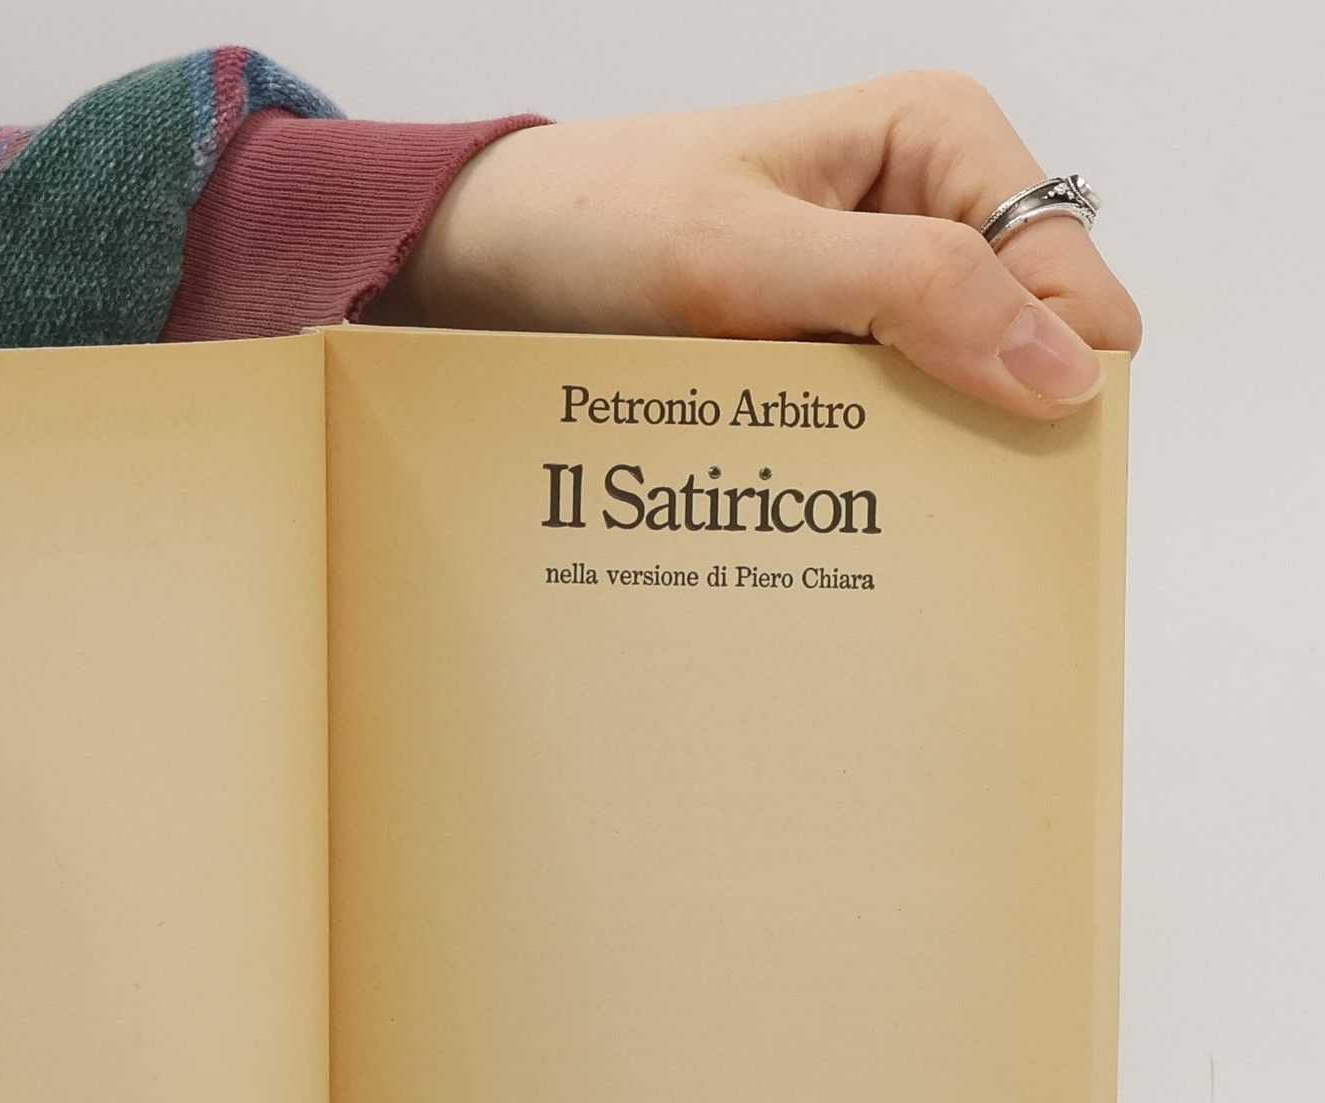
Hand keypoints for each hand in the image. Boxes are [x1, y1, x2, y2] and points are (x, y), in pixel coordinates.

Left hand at [375, 70, 1141, 419]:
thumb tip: (1060, 366)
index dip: (1048, 384)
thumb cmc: (605, 223)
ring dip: (910, 452)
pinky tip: (810, 480)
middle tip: (901, 491)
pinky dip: (856, 458)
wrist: (503, 256)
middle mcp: (930, 203)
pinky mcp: (832, 340)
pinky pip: (882, 416)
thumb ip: (912, 295)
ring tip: (843, 488)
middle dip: (978, 422)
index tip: (995, 473)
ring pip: (955, 395)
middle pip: (1023, 346)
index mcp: (944, 139)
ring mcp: (882, 280)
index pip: (1071, 287)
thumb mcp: (753, 259)